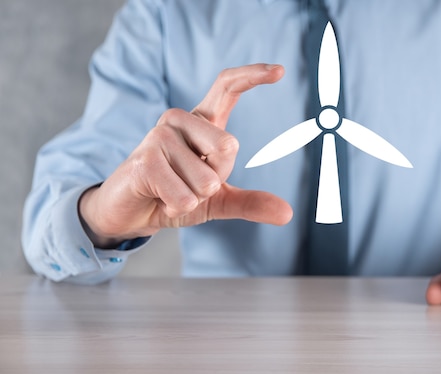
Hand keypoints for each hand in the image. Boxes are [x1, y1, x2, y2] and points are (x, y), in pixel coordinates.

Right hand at [79, 64, 292, 247]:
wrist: (132, 213)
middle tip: (191, 184)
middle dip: (217, 179)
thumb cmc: (174, 196)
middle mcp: (180, 120)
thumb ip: (251, 202)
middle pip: (229, 147)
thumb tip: (287, 213)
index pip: (227, 87)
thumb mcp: (218, 200)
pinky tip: (160, 198)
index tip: (280, 71)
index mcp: (201, 122)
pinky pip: (185, 197)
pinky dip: (179, 207)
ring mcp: (160, 136)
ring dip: (195, 198)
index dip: (252, 76)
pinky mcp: (145, 159)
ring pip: (207, 180)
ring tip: (172, 191)